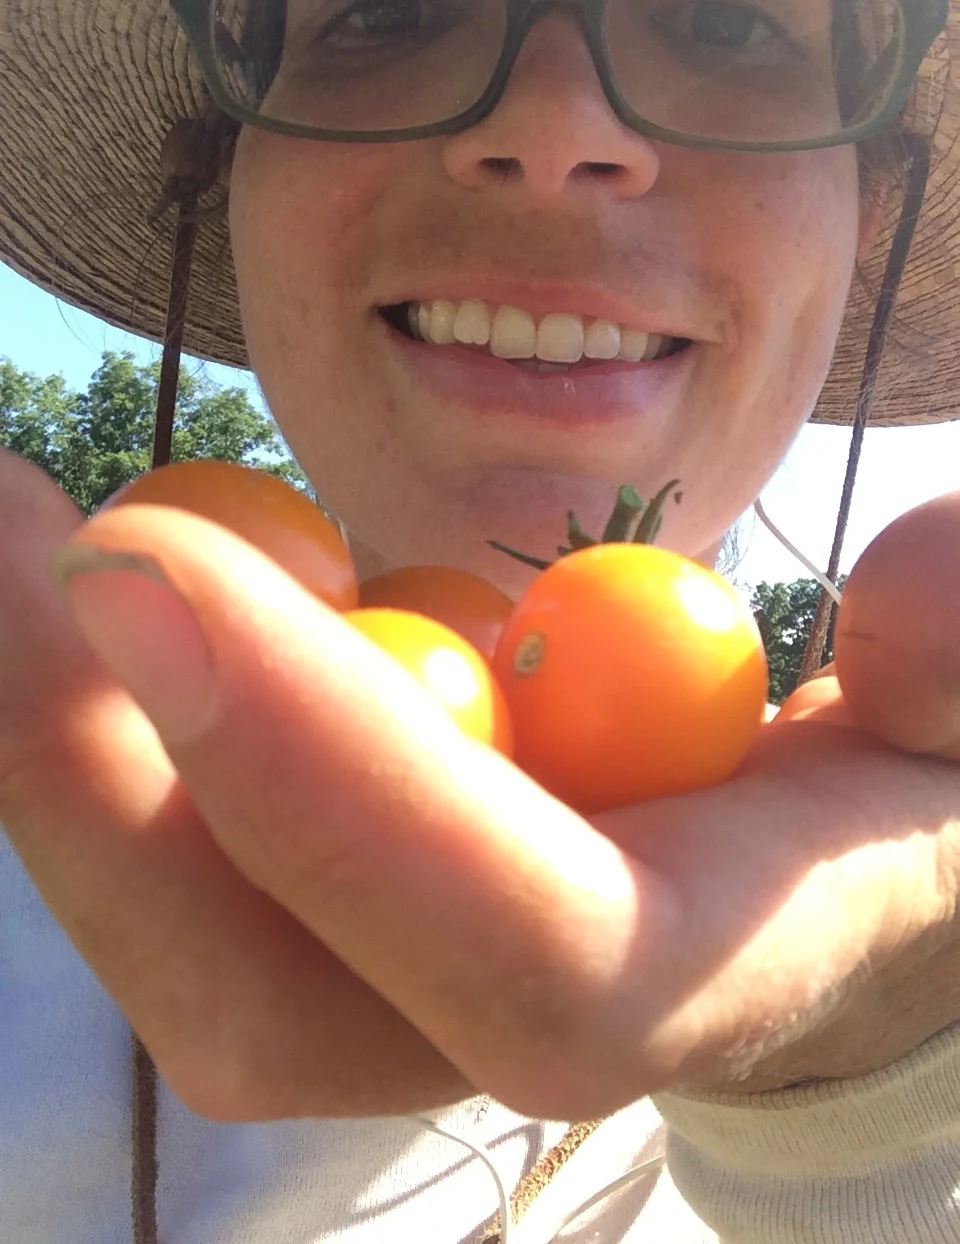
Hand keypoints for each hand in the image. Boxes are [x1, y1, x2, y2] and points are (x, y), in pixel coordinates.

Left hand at [2, 446, 958, 1121]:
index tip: (143, 561)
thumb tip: (917, 591)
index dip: (334, 782)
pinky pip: (175, 830)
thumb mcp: (956, 739)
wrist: (799, 885)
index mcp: (686, 966)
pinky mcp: (325, 905)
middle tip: (4, 522)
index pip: (513, 937)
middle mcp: (494, 1007)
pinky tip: (100, 569)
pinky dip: (102, 709)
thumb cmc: (888, 808)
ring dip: (52, 732)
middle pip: (252, 979)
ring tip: (5, 520)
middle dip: (84, 769)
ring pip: (174, 921)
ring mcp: (390, 969)